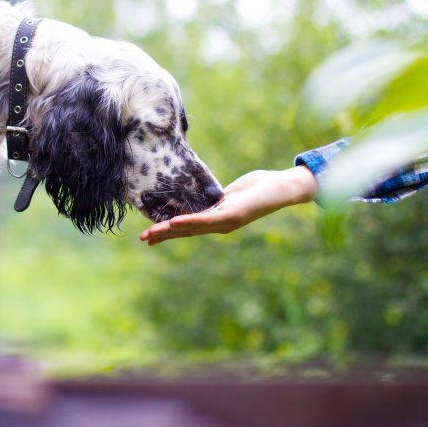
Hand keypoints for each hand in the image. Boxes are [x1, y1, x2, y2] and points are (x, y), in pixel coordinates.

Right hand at [138, 166, 317, 244]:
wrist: (283, 188)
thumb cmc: (261, 186)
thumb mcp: (232, 192)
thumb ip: (218, 198)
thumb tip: (209, 198)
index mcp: (218, 219)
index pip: (188, 227)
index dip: (169, 232)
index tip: (151, 236)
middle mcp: (220, 225)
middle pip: (185, 231)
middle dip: (163, 235)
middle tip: (143, 240)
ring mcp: (225, 222)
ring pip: (191, 228)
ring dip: (169, 231)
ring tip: (151, 234)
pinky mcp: (232, 216)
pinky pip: (205, 220)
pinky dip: (188, 222)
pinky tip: (173, 223)